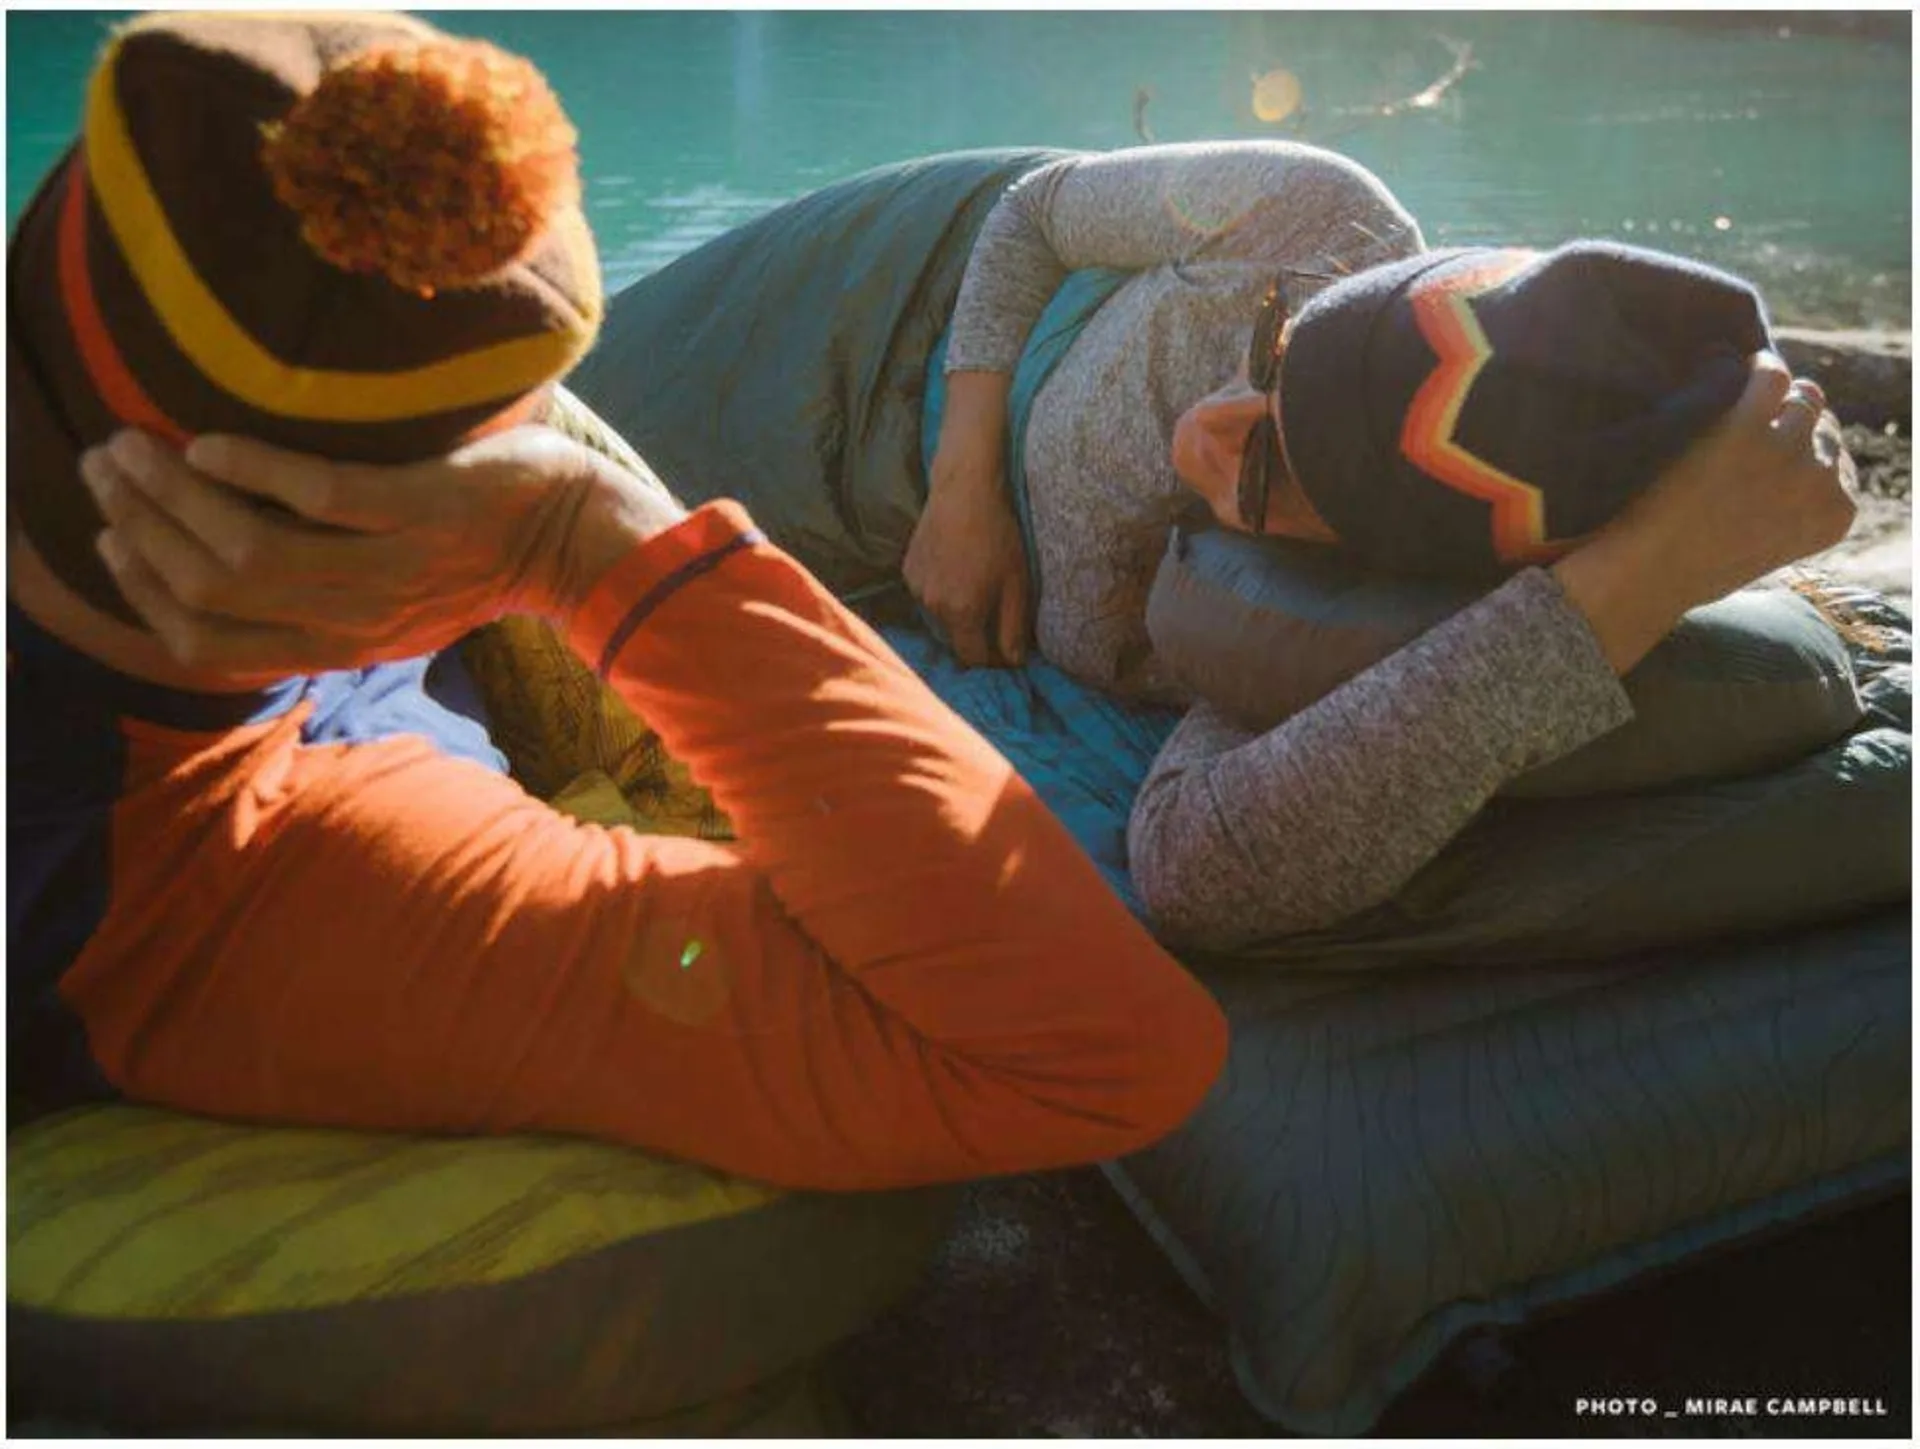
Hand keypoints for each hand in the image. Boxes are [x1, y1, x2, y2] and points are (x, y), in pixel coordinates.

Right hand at [80, 424, 685, 676]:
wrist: (579, 537)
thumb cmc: (481, 556)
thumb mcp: (396, 605)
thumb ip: (322, 603)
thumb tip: (228, 572)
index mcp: (344, 645)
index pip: (212, 644)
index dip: (146, 596)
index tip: (107, 540)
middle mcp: (359, 618)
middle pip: (214, 590)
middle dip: (141, 530)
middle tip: (102, 470)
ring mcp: (391, 567)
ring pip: (250, 549)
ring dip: (176, 497)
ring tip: (134, 446)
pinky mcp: (424, 511)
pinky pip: (318, 495)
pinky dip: (253, 471)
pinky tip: (211, 444)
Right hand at [903, 447, 1031, 667]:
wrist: (965, 490)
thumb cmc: (999, 535)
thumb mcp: (1017, 584)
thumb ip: (1014, 629)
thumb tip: (1013, 663)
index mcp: (962, 613)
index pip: (973, 658)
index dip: (991, 660)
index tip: (1004, 649)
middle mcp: (933, 606)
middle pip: (955, 639)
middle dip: (974, 634)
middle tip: (993, 610)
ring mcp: (916, 588)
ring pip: (940, 617)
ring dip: (956, 612)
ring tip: (974, 584)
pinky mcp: (908, 571)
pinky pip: (927, 595)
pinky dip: (941, 592)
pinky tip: (956, 569)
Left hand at [1553, 354, 1856, 672]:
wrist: (1649, 575)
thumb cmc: (1695, 569)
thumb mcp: (1767, 546)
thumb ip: (1793, 509)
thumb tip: (1790, 466)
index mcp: (1836, 513)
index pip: (1840, 462)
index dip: (1808, 451)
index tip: (1779, 449)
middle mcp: (1822, 480)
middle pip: (1822, 427)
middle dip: (1794, 424)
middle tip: (1756, 424)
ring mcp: (1788, 451)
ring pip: (1802, 399)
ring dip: (1778, 396)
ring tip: (1740, 400)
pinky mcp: (1748, 427)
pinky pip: (1770, 376)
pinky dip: (1757, 368)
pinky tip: (1730, 368)